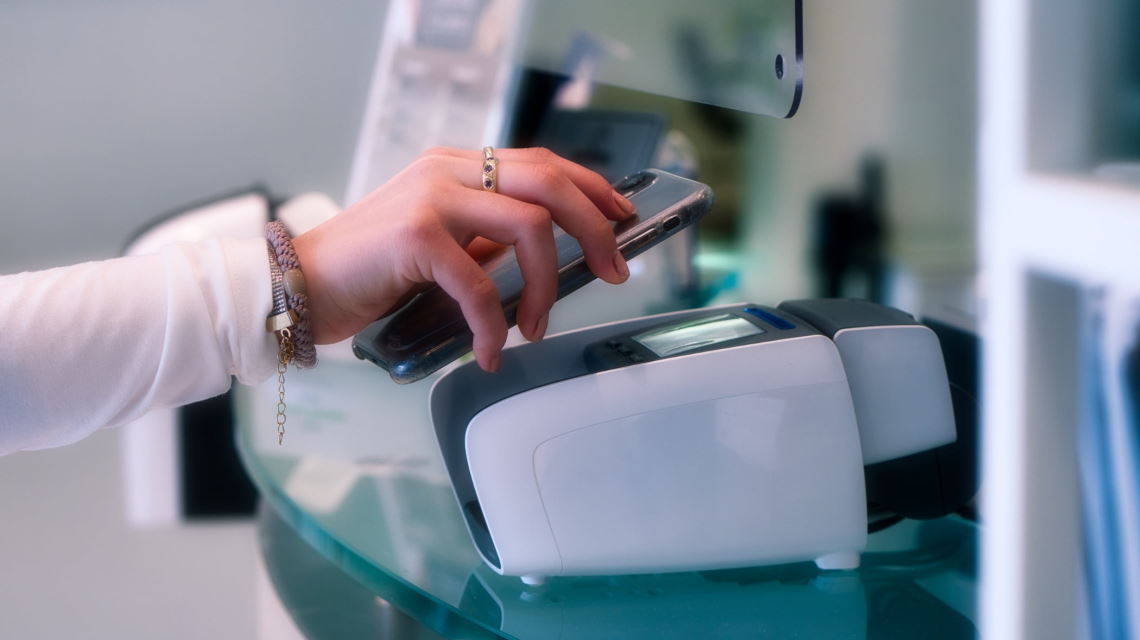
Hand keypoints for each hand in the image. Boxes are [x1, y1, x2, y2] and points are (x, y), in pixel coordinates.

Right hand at [292, 147, 636, 371]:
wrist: (298, 287)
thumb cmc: (367, 273)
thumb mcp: (437, 244)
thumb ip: (482, 238)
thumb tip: (542, 261)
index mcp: (456, 166)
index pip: (543, 163)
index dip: (591, 188)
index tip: (621, 219)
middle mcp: (447, 170)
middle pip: (550, 181)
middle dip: (595, 227)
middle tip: (613, 271)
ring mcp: (432, 198)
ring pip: (530, 227)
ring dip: (546, 285)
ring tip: (533, 326)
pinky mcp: (415, 236)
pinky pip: (480, 284)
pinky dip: (491, 325)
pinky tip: (487, 352)